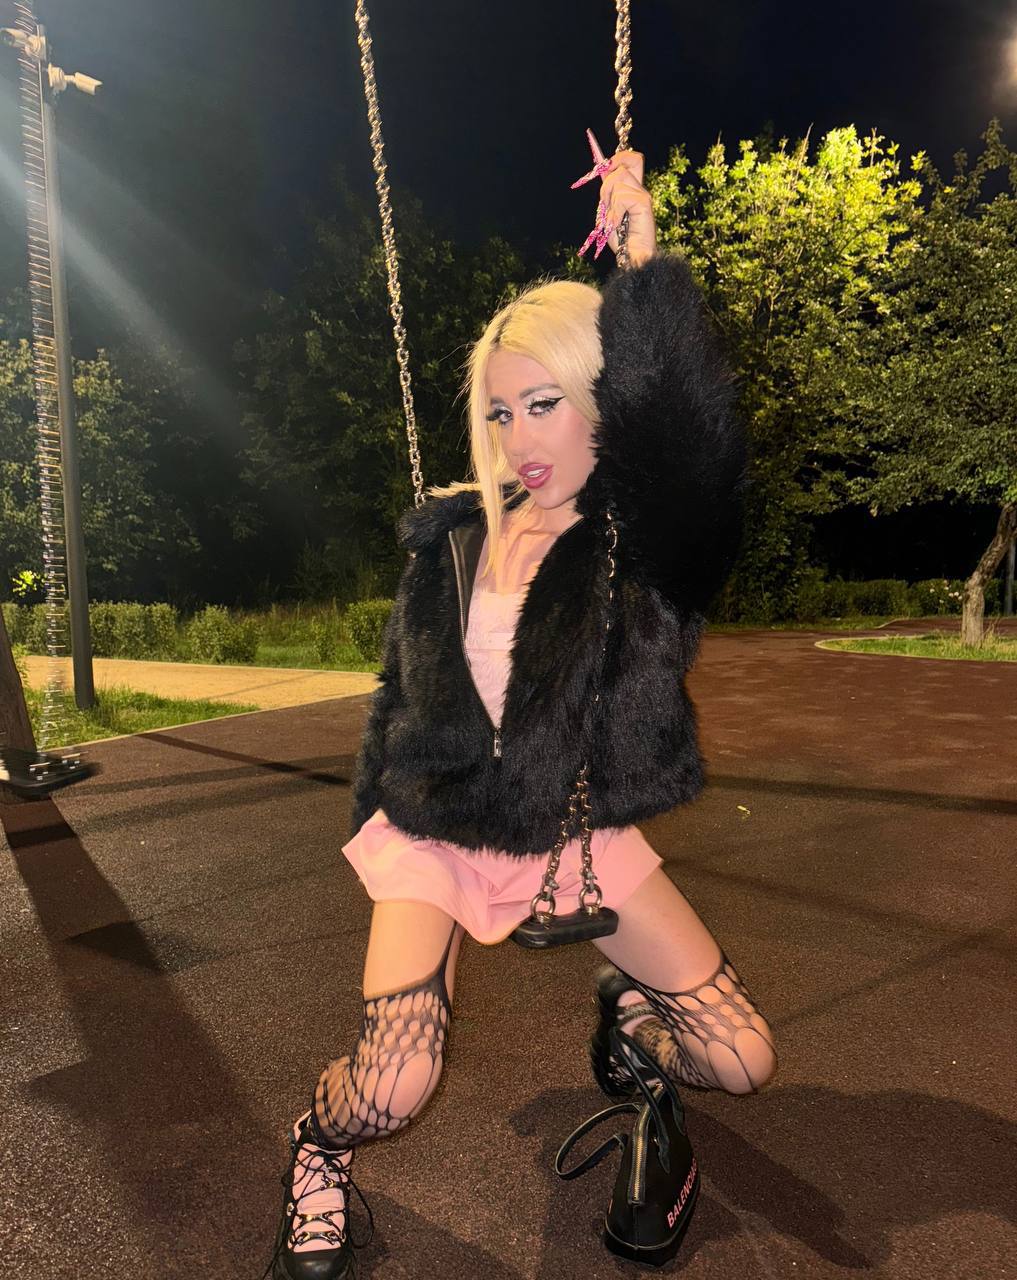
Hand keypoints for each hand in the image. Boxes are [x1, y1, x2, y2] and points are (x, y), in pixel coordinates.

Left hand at [599, 149, 656, 266]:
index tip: (606, 168)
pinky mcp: (644, 204)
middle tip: (605, 202)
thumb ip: (608, 193)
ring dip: (609, 199)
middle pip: (626, 163)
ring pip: (620, 178)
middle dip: (608, 180)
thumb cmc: (621, 239)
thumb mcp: (608, 211)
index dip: (620, 157)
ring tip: (612, 218)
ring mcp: (644, 195)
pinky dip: (614, 212)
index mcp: (633, 189)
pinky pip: (621, 197)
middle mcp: (641, 189)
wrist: (632, 256)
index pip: (633, 159)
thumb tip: (602, 171)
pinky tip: (617, 224)